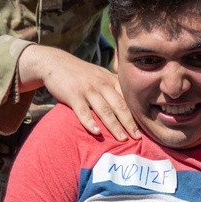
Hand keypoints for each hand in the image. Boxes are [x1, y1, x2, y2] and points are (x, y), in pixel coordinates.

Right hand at [17, 45, 138, 139]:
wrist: (55, 62)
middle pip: (119, 105)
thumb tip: (129, 104)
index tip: (145, 127)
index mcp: (110, 81)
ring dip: (114, 125)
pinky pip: (82, 111)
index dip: (137, 113)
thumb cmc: (80, 73)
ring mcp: (87, 89)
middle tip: (138, 137)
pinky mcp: (73, 94)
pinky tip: (96, 133)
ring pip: (104, 110)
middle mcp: (101, 84)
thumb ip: (114, 87)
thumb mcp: (100, 75)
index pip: (127, 98)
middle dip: (130, 122)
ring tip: (123, 139)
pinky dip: (90, 122)